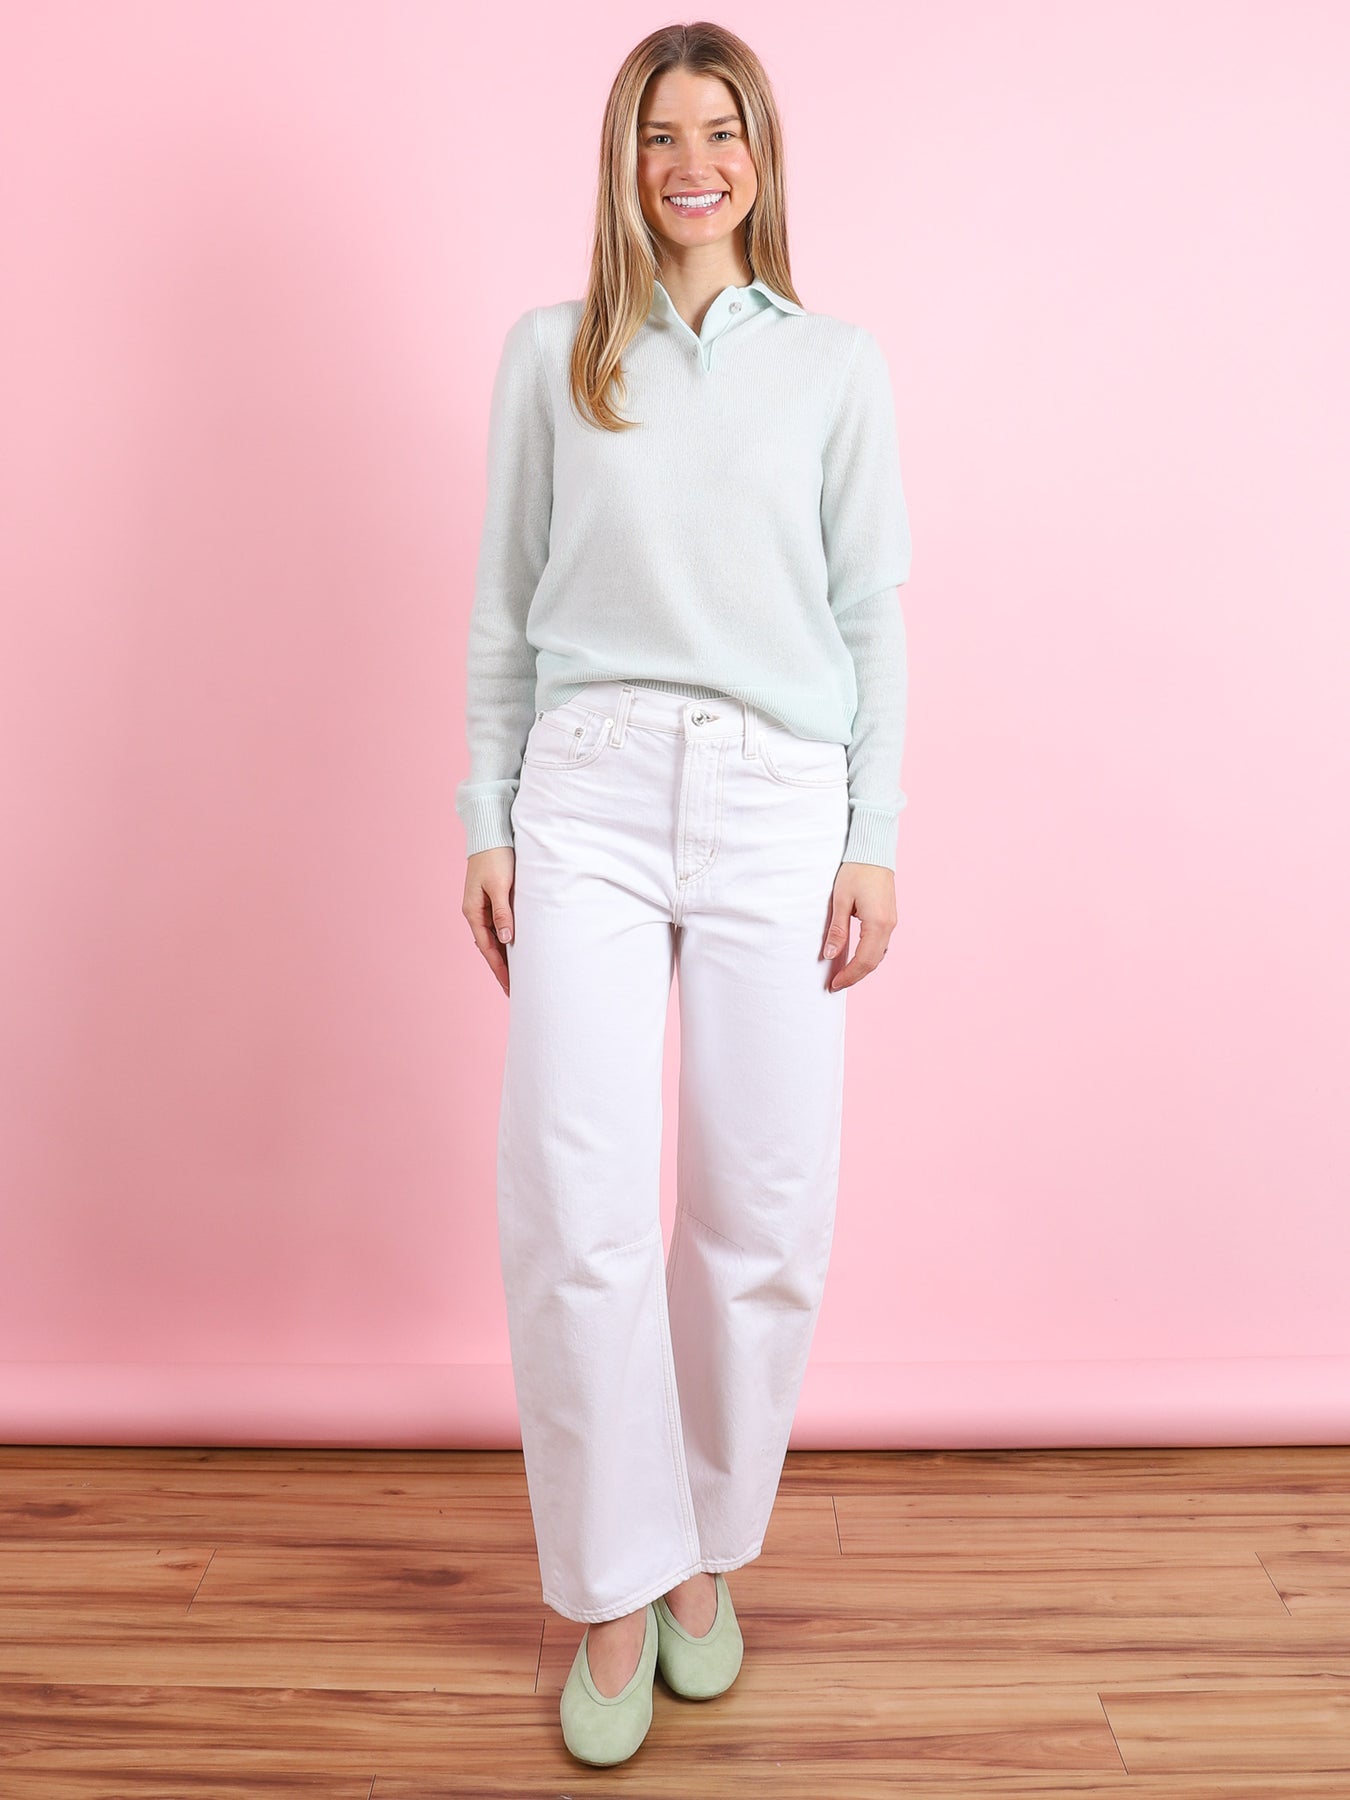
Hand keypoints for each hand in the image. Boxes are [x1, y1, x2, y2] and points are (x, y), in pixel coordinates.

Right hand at [463, 846, 515, 995]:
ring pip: (493, 939)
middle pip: (489, 948)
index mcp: (473, 912)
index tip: (511, 988)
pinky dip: (505, 941)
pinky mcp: (490, 899)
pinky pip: (497, 927)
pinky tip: (514, 950)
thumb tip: (505, 940)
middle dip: (501, 969)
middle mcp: (475, 912)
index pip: (488, 949)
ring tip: (516, 976)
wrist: (490, 833)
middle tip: (514, 990)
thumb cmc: (496, 857)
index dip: (500, 969)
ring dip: (503, 957)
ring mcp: (482, 907)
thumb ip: (502, 912)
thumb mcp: (500, 885)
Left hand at [821, 861, 896, 990]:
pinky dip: (869, 956)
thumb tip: (829, 955)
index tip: (833, 985)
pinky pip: (881, 945)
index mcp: (877, 924)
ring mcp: (891, 922)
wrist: (873, 851)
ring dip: (863, 968)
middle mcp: (889, 926)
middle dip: (855, 976)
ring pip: (879, 955)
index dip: (849, 976)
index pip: (864, 961)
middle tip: (836, 985)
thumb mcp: (840, 900)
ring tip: (844, 974)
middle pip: (873, 962)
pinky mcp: (889, 917)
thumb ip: (837, 930)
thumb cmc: (856, 872)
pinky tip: (856, 958)